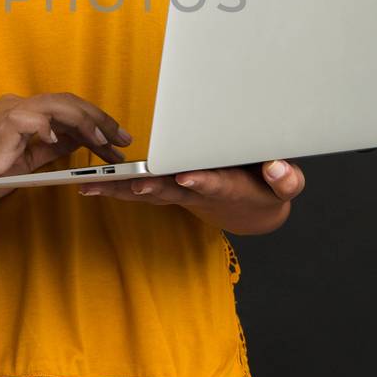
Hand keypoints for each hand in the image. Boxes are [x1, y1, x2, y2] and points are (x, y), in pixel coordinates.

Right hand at [0, 91, 131, 218]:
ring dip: (85, 123)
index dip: (97, 122)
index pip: (67, 109)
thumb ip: (50, 147)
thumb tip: (79, 140)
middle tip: (123, 139)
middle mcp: (17, 106)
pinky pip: (31, 120)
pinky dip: (50, 128)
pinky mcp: (0, 128)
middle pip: (68, 102)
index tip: (118, 140)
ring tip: (103, 141)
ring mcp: (8, 114)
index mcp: (24, 112)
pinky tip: (64, 141)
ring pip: (56, 106)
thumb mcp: (27, 161)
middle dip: (100, 120)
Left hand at [76, 158, 305, 234]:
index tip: (187, 177)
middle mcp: (199, 191)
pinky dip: (117, 186)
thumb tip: (279, 169)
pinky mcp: (169, 188)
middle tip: (134, 186)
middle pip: (173, 190)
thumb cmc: (268, 189)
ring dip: (122, 189)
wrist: (252, 208)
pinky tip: (90, 184)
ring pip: (149, 191)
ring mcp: (181, 191)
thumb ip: (286, 178)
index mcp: (229, 186)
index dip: (202, 181)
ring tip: (92, 186)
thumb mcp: (285, 186)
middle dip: (153, 187)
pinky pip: (140, 188)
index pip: (214, 183)